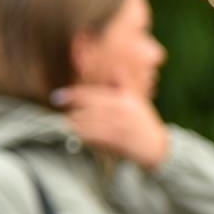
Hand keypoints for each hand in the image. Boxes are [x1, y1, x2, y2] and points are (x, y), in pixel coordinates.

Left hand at [51, 84, 170, 170]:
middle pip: (84, 108)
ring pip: (85, 123)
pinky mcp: (114, 141)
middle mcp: (117, 111)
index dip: (71, 95)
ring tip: (69, 126)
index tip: (58, 96)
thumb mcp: (136, 100)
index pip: (90, 94)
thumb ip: (123, 83)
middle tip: (65, 115)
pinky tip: (78, 137)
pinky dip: (82, 137)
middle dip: (72, 112)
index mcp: (121, 99)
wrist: (156, 147)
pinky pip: (91, 137)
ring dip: (74, 125)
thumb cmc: (144, 123)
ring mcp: (116, 126)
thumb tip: (116, 66)